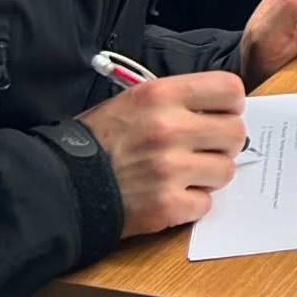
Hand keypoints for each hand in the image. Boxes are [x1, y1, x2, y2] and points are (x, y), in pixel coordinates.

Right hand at [79, 72, 245, 237]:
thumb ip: (181, 100)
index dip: (232, 104)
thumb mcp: (137, 99)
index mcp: (163, 95)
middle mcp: (169, 128)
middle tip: (206, 148)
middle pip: (236, 132)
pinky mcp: (166, 206)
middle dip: (225, 142)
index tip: (222, 114)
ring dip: (211, 174)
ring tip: (187, 173)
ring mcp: (169, 169)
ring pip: (226, 170)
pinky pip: (205, 203)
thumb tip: (223, 109)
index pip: (231, 90)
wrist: (60, 183)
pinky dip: (192, 203)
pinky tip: (172, 195)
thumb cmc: (101, 138)